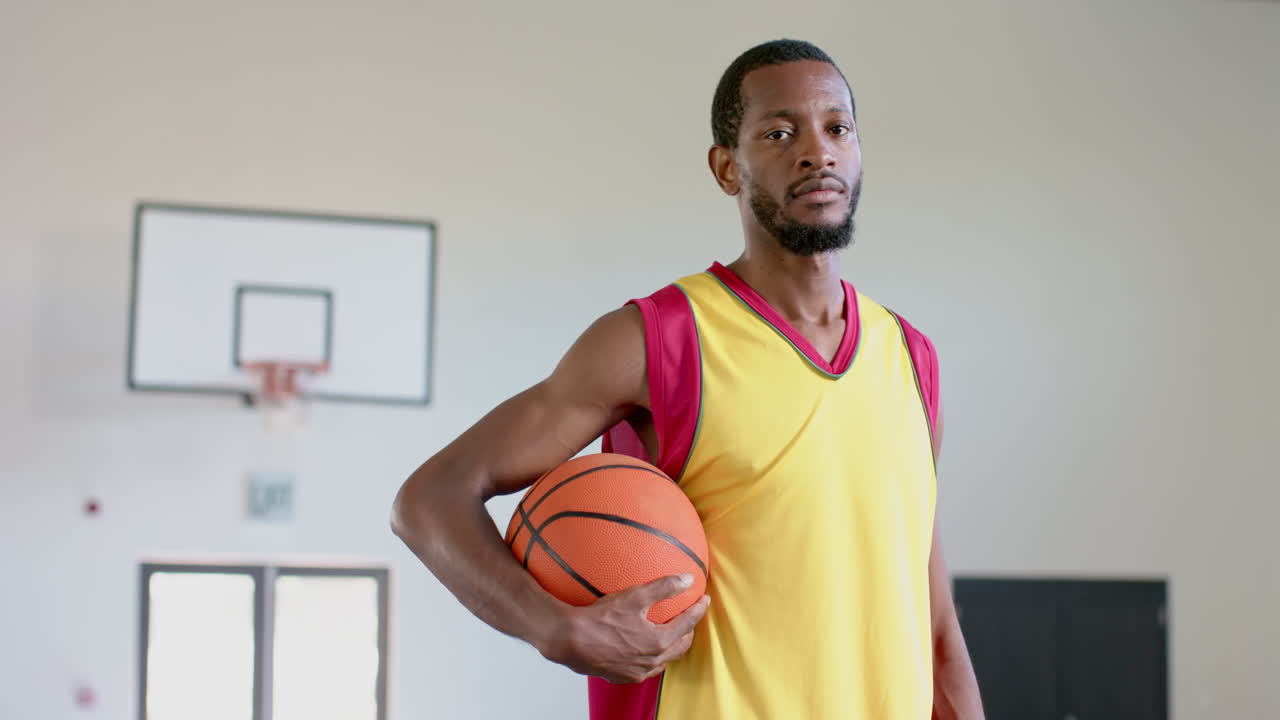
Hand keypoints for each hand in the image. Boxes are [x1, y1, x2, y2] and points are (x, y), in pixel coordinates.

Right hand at [540, 574, 710, 683]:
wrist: (571, 641)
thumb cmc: (601, 619)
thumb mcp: (635, 597)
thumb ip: (664, 587)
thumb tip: (687, 579)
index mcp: (659, 641)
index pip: (688, 624)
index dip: (698, 609)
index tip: (704, 599)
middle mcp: (652, 661)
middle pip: (680, 646)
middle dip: (689, 631)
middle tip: (691, 618)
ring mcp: (638, 671)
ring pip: (664, 660)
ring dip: (672, 646)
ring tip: (672, 634)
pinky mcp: (623, 676)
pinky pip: (646, 668)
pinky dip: (653, 658)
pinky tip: (646, 649)